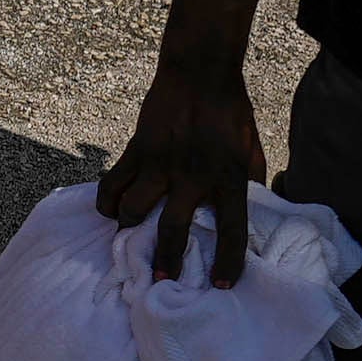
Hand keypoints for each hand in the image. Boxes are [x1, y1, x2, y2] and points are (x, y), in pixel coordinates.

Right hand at [99, 52, 266, 285]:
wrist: (200, 73)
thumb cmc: (231, 112)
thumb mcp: (252, 149)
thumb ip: (251, 180)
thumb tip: (254, 210)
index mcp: (229, 178)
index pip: (232, 230)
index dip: (229, 262)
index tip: (222, 286)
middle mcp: (193, 176)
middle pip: (173, 228)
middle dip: (165, 259)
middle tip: (161, 279)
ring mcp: (161, 162)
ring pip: (134, 208)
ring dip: (129, 228)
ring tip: (128, 239)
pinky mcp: (137, 149)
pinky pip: (114, 182)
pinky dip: (107, 201)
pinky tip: (109, 211)